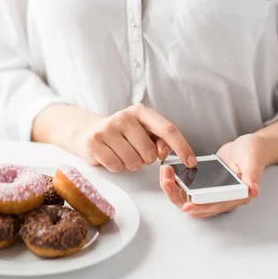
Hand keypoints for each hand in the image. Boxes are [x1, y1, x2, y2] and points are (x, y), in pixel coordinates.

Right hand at [74, 103, 196, 171]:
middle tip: (134, 151)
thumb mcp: (142, 131)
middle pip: (150, 153)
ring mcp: (107, 129)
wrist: (86, 131)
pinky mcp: (94, 142)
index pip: (168, 129)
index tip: (191, 162)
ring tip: (121, 153)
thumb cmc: (121, 134)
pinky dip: (116, 166)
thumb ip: (159, 140)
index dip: (182, 147)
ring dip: (130, 164)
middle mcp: (124, 117)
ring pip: (133, 162)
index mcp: (140, 111)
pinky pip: (116, 166)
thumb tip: (164, 152)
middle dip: (145, 159)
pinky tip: (110, 156)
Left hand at [159, 134, 265, 217]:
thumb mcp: (252, 160)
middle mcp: (223, 199)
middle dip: (179, 196)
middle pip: (196, 206)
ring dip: (174, 190)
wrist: (248, 147)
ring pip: (188, 199)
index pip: (216, 206)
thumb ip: (252, 175)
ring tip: (165, 175)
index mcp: (237, 196)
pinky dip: (176, 183)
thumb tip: (253, 191)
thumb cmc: (253, 153)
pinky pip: (186, 190)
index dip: (201, 207)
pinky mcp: (203, 186)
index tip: (187, 205)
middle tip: (167, 182)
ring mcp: (212, 194)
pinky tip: (168, 173)